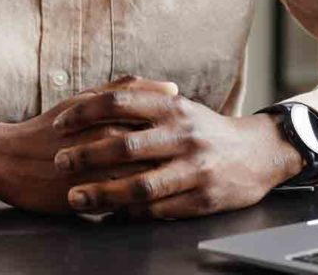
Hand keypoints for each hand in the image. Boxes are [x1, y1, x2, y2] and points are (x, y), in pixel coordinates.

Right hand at [0, 75, 178, 212]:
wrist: (9, 158)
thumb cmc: (51, 126)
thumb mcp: (87, 99)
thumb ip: (127, 89)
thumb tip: (171, 87)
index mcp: (108, 112)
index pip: (157, 118)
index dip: (178, 127)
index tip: (193, 132)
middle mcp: (104, 136)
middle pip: (154, 149)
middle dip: (177, 156)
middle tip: (193, 159)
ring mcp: (96, 167)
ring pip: (143, 176)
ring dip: (162, 181)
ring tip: (178, 183)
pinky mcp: (88, 193)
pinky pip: (125, 201)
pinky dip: (142, 203)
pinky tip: (153, 204)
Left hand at [51, 88, 304, 218]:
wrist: (258, 153)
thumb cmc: (205, 129)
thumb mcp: (177, 105)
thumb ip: (141, 101)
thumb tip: (92, 101)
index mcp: (172, 106)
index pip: (120, 101)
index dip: (86, 111)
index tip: (60, 123)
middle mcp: (182, 134)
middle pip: (126, 145)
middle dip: (87, 155)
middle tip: (59, 162)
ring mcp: (194, 168)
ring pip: (141, 184)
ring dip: (104, 193)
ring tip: (76, 197)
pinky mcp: (203, 199)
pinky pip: (160, 211)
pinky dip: (132, 215)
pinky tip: (111, 216)